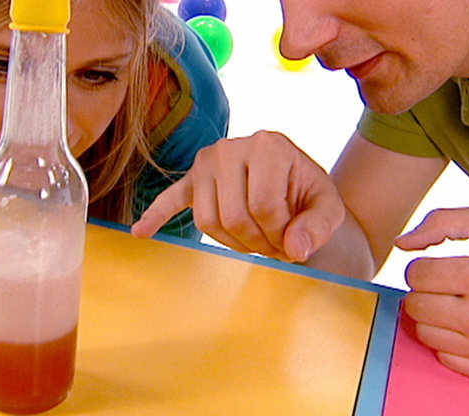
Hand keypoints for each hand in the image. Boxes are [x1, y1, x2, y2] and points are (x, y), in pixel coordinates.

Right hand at [131, 130, 344, 261]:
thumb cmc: (307, 194)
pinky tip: (140, 232)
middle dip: (257, 243)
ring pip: (207, 221)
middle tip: (274, 248)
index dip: (280, 235)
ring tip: (253, 241)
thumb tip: (296, 248)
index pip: (264, 208)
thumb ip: (319, 226)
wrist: (291, 182)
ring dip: (231, 243)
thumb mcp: (328, 207)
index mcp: (267, 145)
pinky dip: (155, 216)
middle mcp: (230, 147)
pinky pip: (171, 199)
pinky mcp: (191, 180)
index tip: (293, 242)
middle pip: (233, 217)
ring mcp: (205, 163)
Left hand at [395, 207, 468, 382]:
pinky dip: (454, 341)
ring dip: (436, 317)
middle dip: (427, 292)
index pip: (416, 275)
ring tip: (464, 303)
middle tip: (452, 285)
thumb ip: (445, 222)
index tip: (443, 266)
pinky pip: (446, 358)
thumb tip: (402, 243)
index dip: (426, 266)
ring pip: (425, 333)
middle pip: (415, 306)